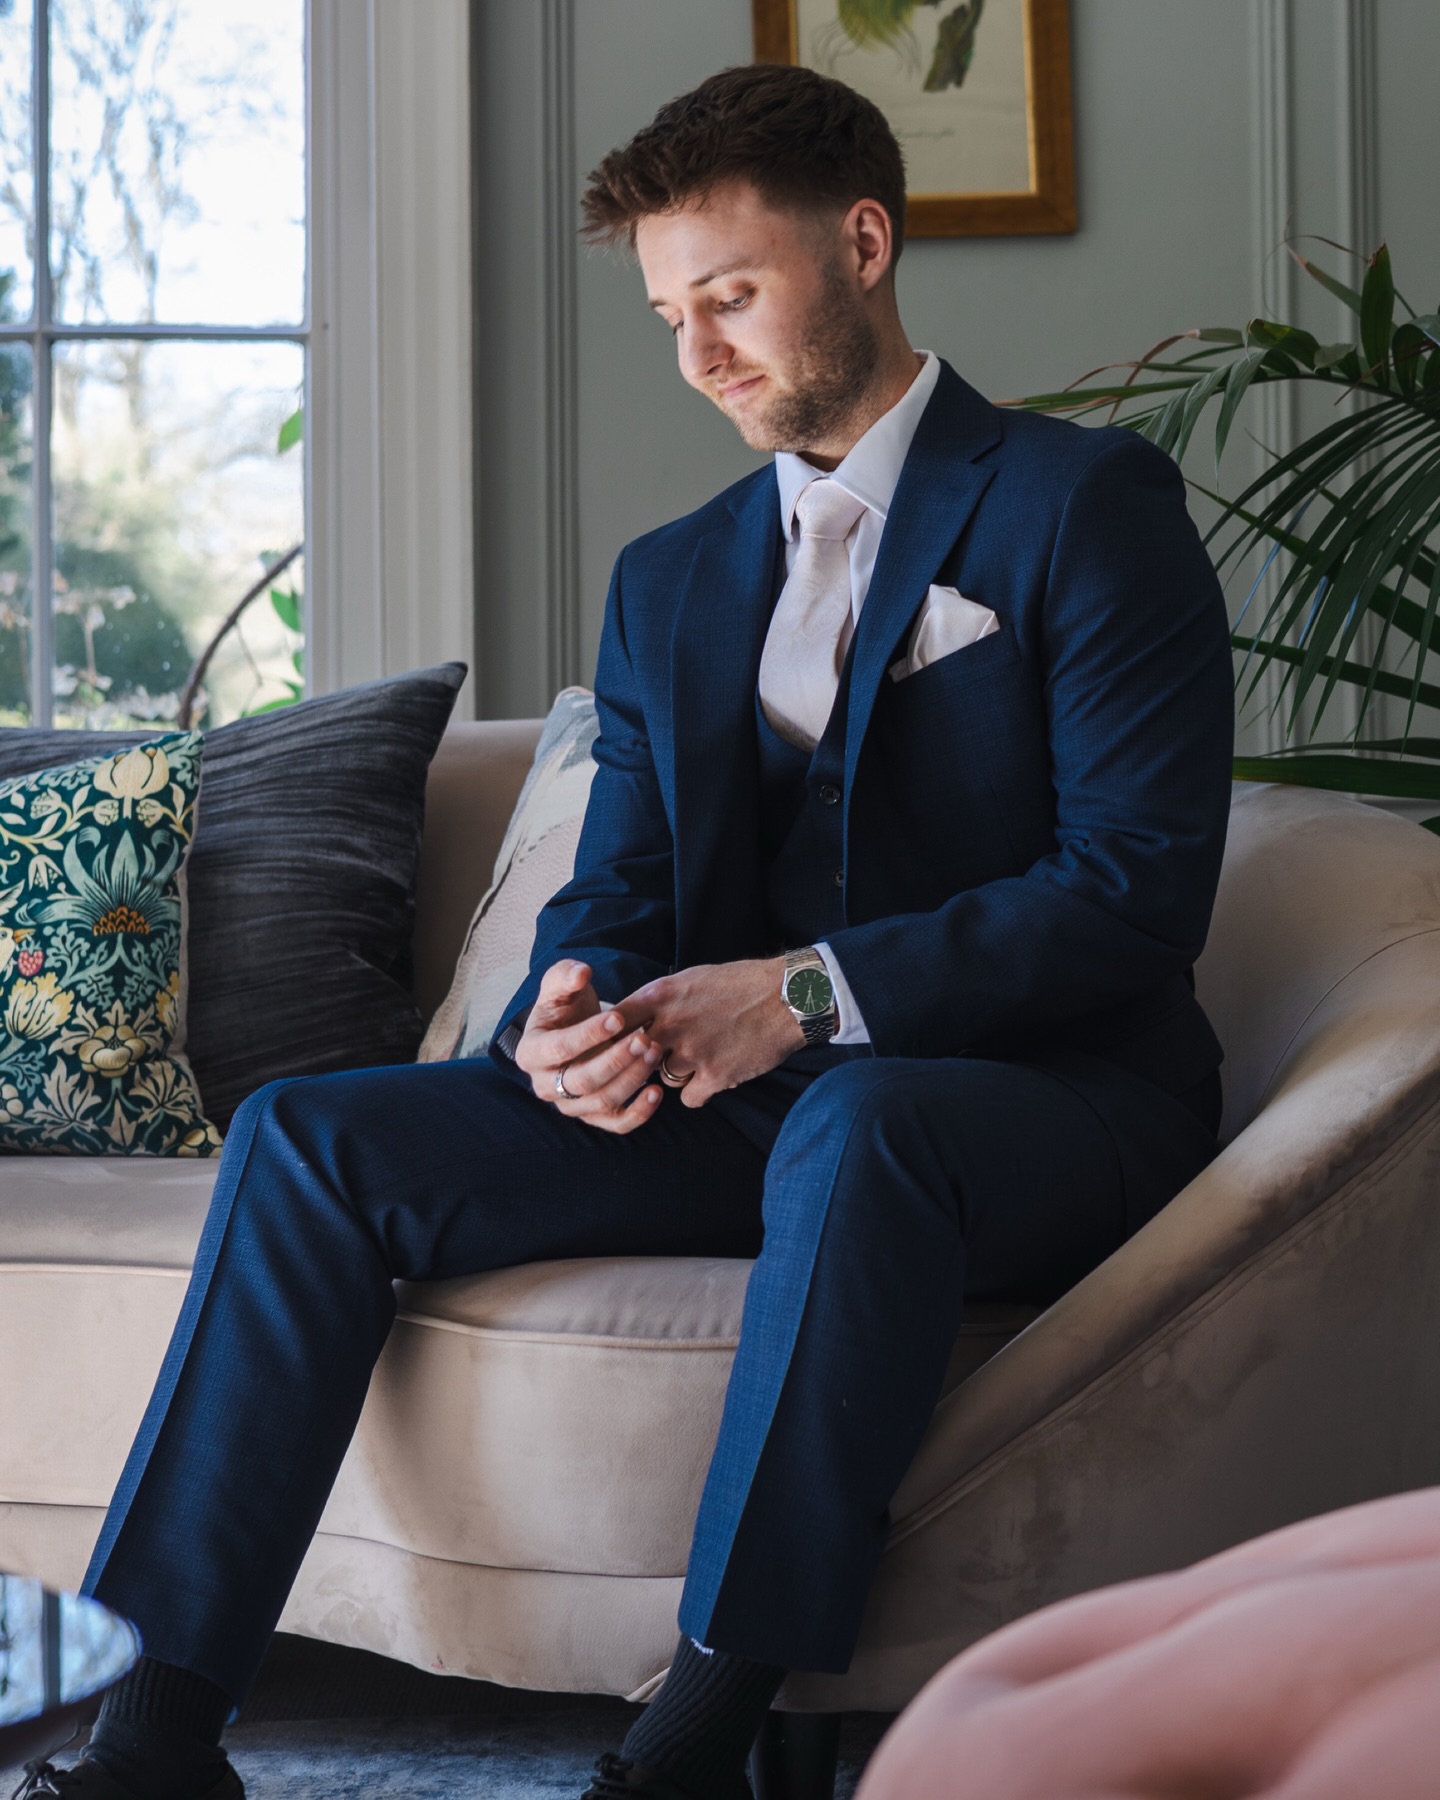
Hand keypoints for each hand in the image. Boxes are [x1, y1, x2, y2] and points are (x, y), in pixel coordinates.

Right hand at [515, 959, 664, 1133]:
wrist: (575, 1029)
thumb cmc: (566, 1007)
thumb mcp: (560, 984)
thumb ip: (566, 975)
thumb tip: (581, 973)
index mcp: (530, 1053)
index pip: (559, 1048)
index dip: (589, 1034)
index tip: (618, 1017)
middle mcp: (545, 1085)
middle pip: (582, 1080)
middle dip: (615, 1059)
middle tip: (644, 1038)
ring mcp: (570, 1105)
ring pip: (601, 1101)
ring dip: (631, 1079)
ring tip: (654, 1052)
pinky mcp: (594, 1116)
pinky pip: (616, 1124)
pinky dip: (639, 1113)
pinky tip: (656, 1091)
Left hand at [615, 957, 802, 1107]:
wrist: (786, 997)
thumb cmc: (741, 983)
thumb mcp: (692, 977)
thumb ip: (661, 999)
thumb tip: (635, 1018)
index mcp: (660, 995)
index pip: (614, 1022)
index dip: (613, 1036)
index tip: (617, 1043)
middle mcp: (670, 1024)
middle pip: (633, 1056)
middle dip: (644, 1058)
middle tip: (662, 1054)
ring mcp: (692, 1052)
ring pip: (662, 1078)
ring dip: (677, 1073)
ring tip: (701, 1057)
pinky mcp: (715, 1076)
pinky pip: (689, 1098)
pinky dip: (699, 1092)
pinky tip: (713, 1076)